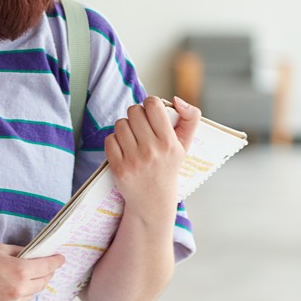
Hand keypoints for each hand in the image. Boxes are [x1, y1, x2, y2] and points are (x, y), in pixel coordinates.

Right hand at [0, 243, 63, 300]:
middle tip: (46, 265)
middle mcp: (17, 290)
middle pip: (43, 283)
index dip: (56, 261)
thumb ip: (18, 252)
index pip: (47, 266)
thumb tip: (31, 254)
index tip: (60, 258)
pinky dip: (21, 295)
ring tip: (28, 276)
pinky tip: (14, 286)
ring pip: (32, 295)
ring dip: (34, 285)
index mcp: (18, 271)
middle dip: (47, 273)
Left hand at [105, 96, 200, 216]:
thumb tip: (176, 100)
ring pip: (120, 124)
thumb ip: (190, 118)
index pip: (153, 105)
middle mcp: (152, 151)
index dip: (150, 104)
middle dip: (136, 115)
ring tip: (133, 139)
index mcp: (169, 143)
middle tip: (141, 127)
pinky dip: (115, 141)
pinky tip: (124, 149)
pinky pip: (110, 139)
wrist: (153, 200)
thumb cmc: (168, 166)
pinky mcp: (118, 168)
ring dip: (124, 128)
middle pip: (133, 111)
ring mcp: (134, 160)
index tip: (151, 112)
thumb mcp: (184, 145)